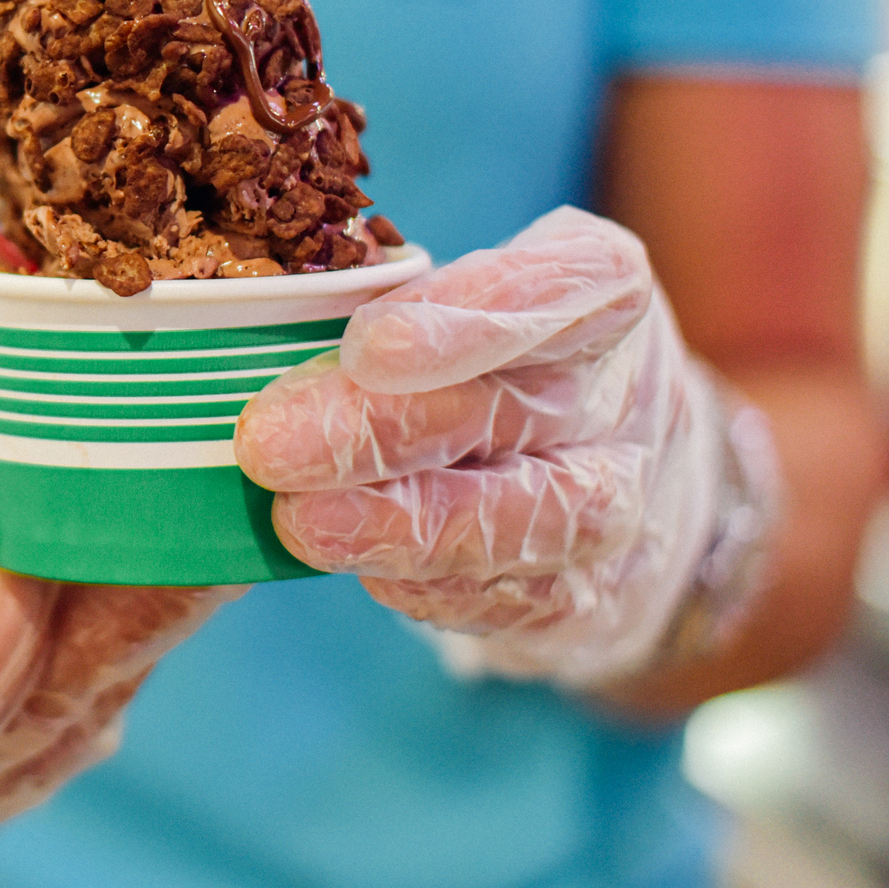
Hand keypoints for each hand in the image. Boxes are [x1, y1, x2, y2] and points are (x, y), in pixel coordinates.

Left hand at [234, 207, 778, 685]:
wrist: (631, 475)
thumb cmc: (513, 357)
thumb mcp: (478, 288)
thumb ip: (393, 294)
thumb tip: (257, 317)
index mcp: (607, 287)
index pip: (561, 289)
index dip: (469, 318)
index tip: (366, 346)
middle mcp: (631, 395)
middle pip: (522, 408)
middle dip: (387, 429)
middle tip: (273, 444)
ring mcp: (626, 503)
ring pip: (531, 516)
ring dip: (405, 524)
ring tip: (301, 522)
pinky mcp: (598, 597)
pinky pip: (520, 599)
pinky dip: (434, 586)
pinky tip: (362, 569)